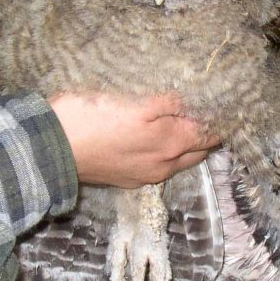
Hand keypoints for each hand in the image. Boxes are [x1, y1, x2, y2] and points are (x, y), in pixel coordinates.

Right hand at [51, 93, 219, 187]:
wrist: (50, 149)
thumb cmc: (91, 118)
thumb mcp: (136, 102)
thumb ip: (171, 103)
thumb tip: (199, 101)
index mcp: (172, 144)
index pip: (211, 133)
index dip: (222, 118)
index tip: (229, 102)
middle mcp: (165, 166)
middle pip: (199, 150)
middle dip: (209, 133)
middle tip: (212, 111)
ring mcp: (145, 175)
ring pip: (180, 160)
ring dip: (188, 145)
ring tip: (187, 123)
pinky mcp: (127, 179)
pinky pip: (158, 166)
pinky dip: (167, 153)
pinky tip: (156, 139)